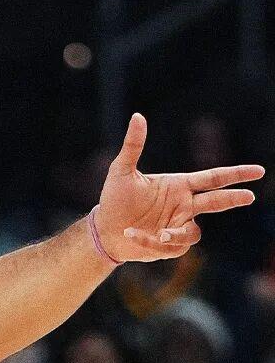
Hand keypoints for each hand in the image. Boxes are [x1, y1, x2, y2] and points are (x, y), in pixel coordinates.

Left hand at [94, 112, 262, 262]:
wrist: (104, 229)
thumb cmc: (115, 198)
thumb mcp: (122, 171)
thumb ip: (133, 146)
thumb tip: (137, 116)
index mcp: (180, 186)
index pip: (214, 178)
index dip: (236, 174)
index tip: (258, 171)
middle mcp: (183, 206)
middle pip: (216, 202)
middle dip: (233, 198)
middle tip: (250, 196)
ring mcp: (177, 227)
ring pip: (194, 233)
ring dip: (178, 234)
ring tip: (159, 234)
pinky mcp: (167, 246)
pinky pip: (170, 246)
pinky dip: (151, 242)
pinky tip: (131, 234)